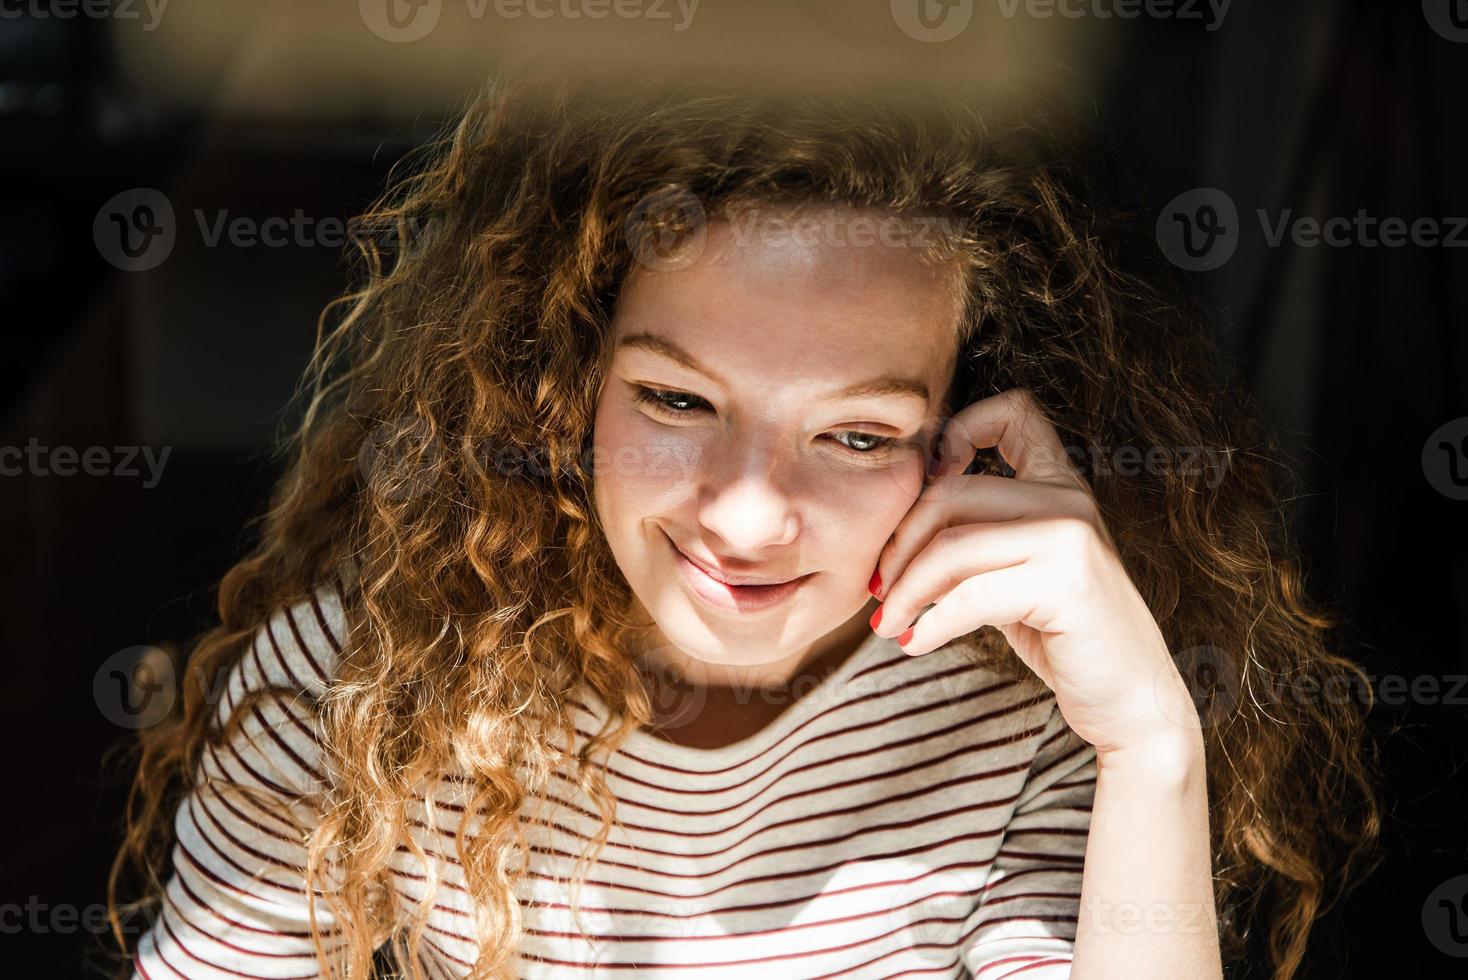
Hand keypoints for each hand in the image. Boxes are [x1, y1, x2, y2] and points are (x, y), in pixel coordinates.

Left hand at [868, 387, 1201, 758]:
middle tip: (879, 589)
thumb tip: (893, 536)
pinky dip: (931, 622)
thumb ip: (974, 541)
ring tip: (888, 623)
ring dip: (906, 590)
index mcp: (1060, 484)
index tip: (922, 489)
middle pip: (951, 492)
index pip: (1015, 411)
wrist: (1130, 702)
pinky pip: (971, 594)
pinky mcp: (1067, 582)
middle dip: (899, 544)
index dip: (958, 430)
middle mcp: (1070, 499)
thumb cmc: (1064, 638)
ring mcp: (1072, 537)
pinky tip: (915, 643)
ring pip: (952, 544)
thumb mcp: (1014, 575)